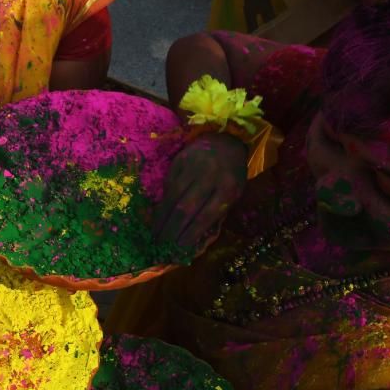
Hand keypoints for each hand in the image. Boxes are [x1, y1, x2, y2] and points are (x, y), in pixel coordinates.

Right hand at [152, 133, 248, 249]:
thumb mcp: (233, 192)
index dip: (191, 234)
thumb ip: (217, 211)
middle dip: (172, 230)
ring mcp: (193, 168)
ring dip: (162, 219)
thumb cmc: (231, 172)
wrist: (224, 139)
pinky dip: (162, 204)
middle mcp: (210, 176)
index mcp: (228, 187)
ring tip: (155, 236)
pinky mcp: (179, 162)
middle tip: (162, 246)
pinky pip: (168, 186)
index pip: (206, 215)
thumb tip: (194, 237)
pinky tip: (157, 218)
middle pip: (186, 208)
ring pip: (173, 198)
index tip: (179, 249)